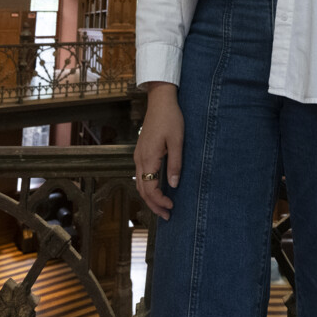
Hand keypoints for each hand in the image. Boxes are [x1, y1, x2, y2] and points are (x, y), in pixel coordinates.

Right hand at [134, 83, 183, 219]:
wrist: (160, 101)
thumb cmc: (171, 118)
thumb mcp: (177, 141)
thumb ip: (175, 163)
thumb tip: (173, 185)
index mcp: (148, 157)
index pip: (150, 188)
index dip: (159, 201)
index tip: (172, 207)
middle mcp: (139, 158)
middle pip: (142, 190)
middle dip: (154, 205)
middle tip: (167, 216)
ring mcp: (138, 155)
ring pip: (140, 183)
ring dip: (150, 198)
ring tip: (162, 207)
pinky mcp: (141, 152)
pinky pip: (141, 175)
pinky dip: (147, 187)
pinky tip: (157, 190)